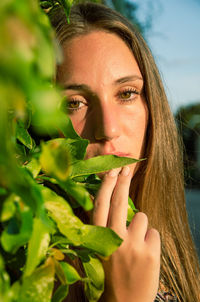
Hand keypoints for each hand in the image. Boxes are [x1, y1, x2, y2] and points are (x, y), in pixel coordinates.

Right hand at [92, 166, 160, 301]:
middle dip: (123, 181)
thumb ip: (108, 228)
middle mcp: (114, 239)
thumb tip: (120, 203)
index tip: (111, 170)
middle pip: (119, 202)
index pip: (100, 205)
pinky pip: (154, 232)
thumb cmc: (112, 274)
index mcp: (98, 239)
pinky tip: (145, 255)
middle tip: (125, 167)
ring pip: (142, 217)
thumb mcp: (103, 250)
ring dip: (141, 226)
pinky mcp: (150, 252)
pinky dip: (151, 239)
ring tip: (136, 244)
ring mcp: (133, 245)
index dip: (106, 186)